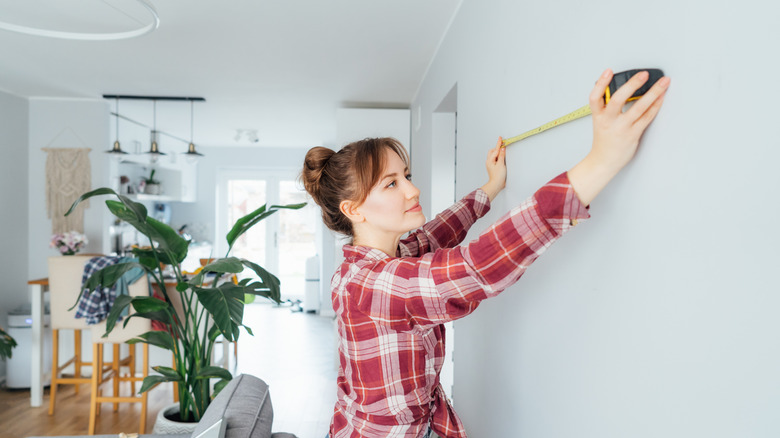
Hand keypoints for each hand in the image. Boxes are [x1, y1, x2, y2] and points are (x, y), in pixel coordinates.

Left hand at [481, 137, 506, 201]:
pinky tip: (502, 158)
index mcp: (490, 160)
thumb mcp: (501, 164)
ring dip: (498, 153)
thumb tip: (502, 149)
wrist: (497, 184)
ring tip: (503, 153)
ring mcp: (491, 165)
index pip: (495, 150)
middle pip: (493, 152)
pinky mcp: (494, 167)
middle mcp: (489, 162)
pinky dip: (499, 157)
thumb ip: (501, 155)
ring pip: (494, 156)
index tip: (500, 138)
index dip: (498, 144)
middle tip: (503, 146)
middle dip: (497, 148)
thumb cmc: (498, 176)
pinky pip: (496, 160)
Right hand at [568, 69, 669, 204]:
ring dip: (653, 93)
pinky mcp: (633, 134)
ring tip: (663, 83)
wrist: (603, 162)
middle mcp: (608, 121)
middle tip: (643, 74)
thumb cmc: (604, 141)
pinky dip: (655, 106)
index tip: (609, 71)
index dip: (601, 83)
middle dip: (632, 85)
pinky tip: (661, 98)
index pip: (595, 97)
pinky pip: (647, 117)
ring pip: (638, 107)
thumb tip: (627, 90)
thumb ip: (609, 107)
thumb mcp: (600, 122)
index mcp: (598, 116)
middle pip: (618, 99)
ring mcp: (621, 128)